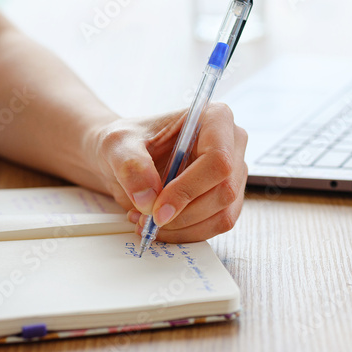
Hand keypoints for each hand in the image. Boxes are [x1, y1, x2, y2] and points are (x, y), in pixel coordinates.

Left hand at [87, 104, 247, 242]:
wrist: (126, 157)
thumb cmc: (128, 140)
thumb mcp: (118, 144)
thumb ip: (130, 165)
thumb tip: (149, 199)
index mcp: (215, 118)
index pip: (218, 159)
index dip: (188, 189)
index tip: (157, 209)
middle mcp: (231, 144)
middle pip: (224, 190)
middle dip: (183, 214)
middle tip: (147, 220)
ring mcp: (233, 174)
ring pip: (222, 214)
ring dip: (182, 228)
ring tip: (147, 221)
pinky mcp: (226, 199)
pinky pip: (215, 226)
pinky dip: (186, 233)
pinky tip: (161, 226)